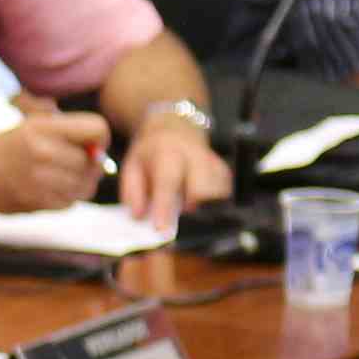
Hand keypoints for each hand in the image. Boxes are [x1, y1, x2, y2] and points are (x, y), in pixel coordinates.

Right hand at [0, 102, 113, 213]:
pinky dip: (65, 198)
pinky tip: (48, 190)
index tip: (90, 145)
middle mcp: (43, 151)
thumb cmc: (6, 148)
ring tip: (60, 178)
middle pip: (92, 161)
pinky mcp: (37, 202)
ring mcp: (40, 179)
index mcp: (43, 127)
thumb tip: (101, 153)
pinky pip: (70, 202)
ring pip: (85, 185)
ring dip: (79, 184)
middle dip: (89, 165)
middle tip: (72, 165)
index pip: (97, 129)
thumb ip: (68, 133)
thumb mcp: (33, 126)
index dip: (100, 139)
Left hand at [113, 112, 228, 224]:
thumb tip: (139, 216)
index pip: (168, 181)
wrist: (175, 129)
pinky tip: (200, 199)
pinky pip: (226, 192)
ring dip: (204, 206)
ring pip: (218, 192)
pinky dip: (214, 202)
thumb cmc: (151, 153)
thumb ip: (133, 192)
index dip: (164, 208)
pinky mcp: (223, 170)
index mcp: (167, 153)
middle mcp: (194, 155)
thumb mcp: (132, 167)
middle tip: (179, 214)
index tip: (161, 230)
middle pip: (203, 188)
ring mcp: (213, 162)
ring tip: (187, 203)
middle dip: (192, 209)